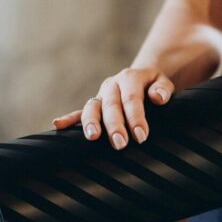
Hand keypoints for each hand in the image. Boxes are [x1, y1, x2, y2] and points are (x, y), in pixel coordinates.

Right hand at [51, 66, 174, 149]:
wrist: (141, 79)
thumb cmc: (155, 86)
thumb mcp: (163, 82)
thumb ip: (162, 89)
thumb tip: (157, 97)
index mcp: (130, 77)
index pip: (131, 98)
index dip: (136, 117)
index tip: (142, 136)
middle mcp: (112, 85)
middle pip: (111, 105)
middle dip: (114, 125)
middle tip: (120, 144)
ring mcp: (100, 95)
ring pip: (92, 107)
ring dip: (91, 122)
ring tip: (93, 137)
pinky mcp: (94, 105)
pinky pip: (79, 112)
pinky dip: (68, 119)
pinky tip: (58, 125)